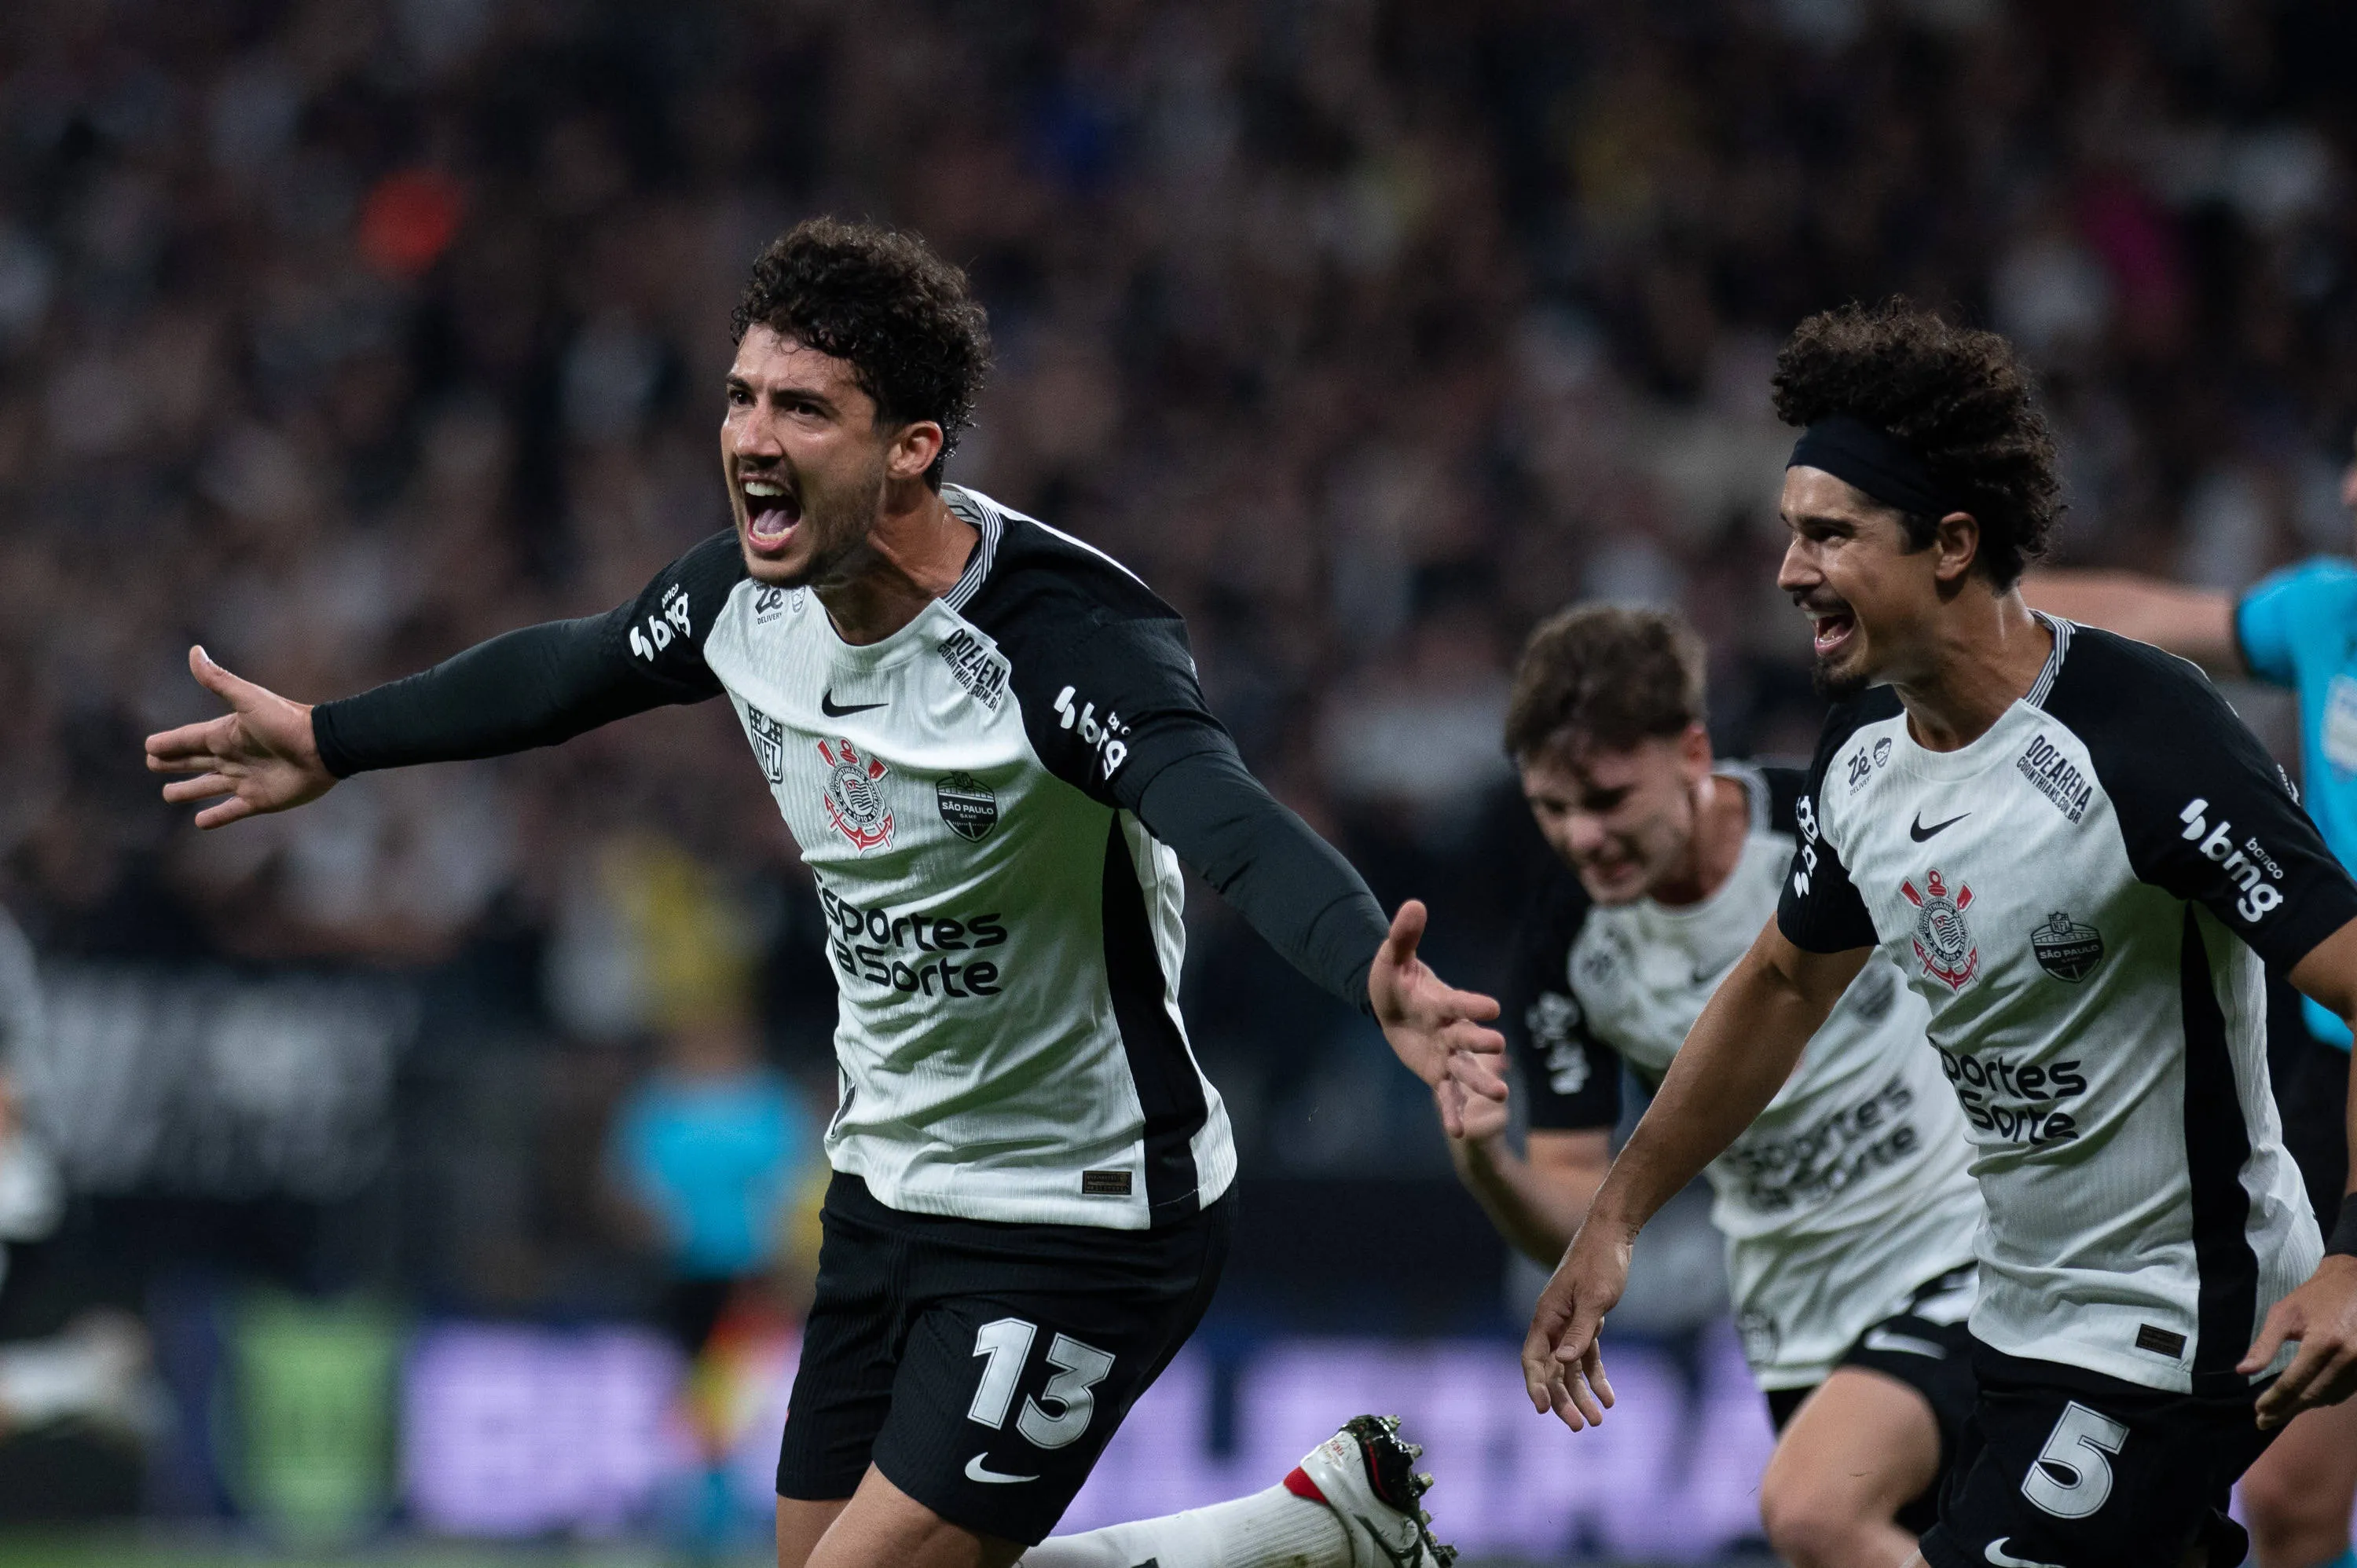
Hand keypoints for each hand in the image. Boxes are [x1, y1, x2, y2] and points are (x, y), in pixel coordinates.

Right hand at [144, 646, 335, 828]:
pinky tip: (200, 822)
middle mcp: (232, 757)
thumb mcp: (248, 699)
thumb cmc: (286, 722)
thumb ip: (219, 680)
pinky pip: (231, 810)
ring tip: (169, 795)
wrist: (324, 748)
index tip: (148, 746)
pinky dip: (216, 817)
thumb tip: (194, 651)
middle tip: (152, 764)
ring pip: (208, 787)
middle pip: (194, 761)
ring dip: (188, 791)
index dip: (167, 742)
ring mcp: (245, 779)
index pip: (187, 738)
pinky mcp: (259, 800)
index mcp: (226, 734)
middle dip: (173, 763)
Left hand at [1368, 899, 1505, 1136]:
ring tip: (1500, 1096)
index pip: (1459, 1003)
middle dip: (1481, 1044)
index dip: (1473, 1005)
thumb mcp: (1392, 956)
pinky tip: (1457, 1132)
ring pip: (1467, 1070)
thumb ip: (1404, 935)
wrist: (1392, 1004)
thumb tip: (1414, 904)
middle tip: (1498, 1049)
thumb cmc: (1396, 979)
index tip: (1493, 1008)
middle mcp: (1451, 1029)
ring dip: (1481, 1082)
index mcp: (1443, 1002)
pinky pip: (1447, 1095)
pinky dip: (1453, 1111)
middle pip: (1468, 1038)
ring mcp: (1447, 1054)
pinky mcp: (1437, 1074)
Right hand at [1521, 1213, 1629, 1429]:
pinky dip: (1597, 1378)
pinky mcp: (1586, 1323)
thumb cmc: (1600, 1262)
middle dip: (1563, 1400)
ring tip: (1597, 1421)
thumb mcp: (1595, 1298)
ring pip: (1569, 1368)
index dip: (1535, 1386)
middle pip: (1551, 1370)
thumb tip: (1563, 1362)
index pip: (1533, 1359)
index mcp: (1546, 1316)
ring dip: (1581, 1394)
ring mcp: (1568, 1325)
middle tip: (1580, 1426)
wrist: (1613, 1235)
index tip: (1542, 1410)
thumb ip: (1580, 1331)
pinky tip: (1609, 1398)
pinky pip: (1587, 1357)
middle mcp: (1553, 1324)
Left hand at [2243, 1253, 2356, 1427]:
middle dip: (2287, 1410)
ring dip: (2306, 1406)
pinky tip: (2306, 1399)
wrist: (2354, 1283)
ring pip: (2331, 1397)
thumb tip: (2243, 1371)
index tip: (2258, 1413)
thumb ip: (2265, 1344)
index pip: (2295, 1383)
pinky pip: (2345, 1391)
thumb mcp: (2284, 1314)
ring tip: (2281, 1411)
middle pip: (2313, 1395)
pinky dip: (2324, 1397)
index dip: (2275, 1401)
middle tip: (2264, 1420)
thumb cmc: (2315, 1296)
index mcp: (2324, 1343)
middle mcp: (2348, 1358)